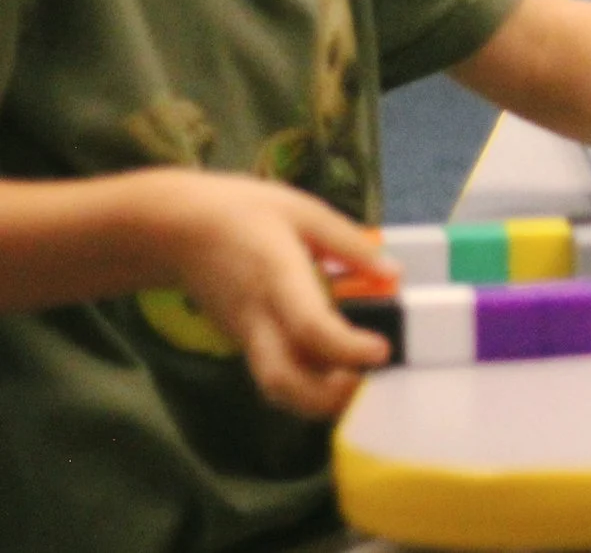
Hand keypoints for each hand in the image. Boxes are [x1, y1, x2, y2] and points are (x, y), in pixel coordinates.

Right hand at [147, 172, 393, 419]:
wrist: (174, 230)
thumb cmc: (244, 212)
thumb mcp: (304, 212)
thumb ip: (349, 244)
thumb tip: (394, 273)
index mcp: (278, 279)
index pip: (310, 328)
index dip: (348, 348)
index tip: (382, 351)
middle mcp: (258, 318)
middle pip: (283, 381)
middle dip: (327, 400)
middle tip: (368, 385)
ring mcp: (245, 335)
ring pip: (275, 386)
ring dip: (315, 400)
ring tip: (356, 383)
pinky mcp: (241, 341)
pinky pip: (272, 373)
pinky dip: (303, 384)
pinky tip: (333, 371)